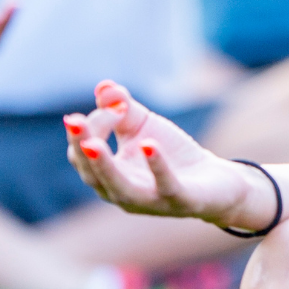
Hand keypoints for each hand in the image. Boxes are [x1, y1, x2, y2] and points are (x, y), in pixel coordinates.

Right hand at [66, 80, 273, 230]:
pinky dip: (156, 166)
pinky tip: (148, 144)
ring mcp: (150, 201)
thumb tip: (104, 87)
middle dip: (80, 145)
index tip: (113, 101)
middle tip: (72, 120)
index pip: (83, 151)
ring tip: (93, 143)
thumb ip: (122, 108)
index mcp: (108, 176)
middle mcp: (122, 194)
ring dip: (104, 165)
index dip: (90, 125)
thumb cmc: (172, 154)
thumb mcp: (144, 127)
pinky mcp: (180, 200)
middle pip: (91, 174)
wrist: (216, 181)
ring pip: (120, 188)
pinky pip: (165, 185)